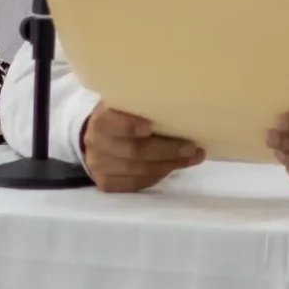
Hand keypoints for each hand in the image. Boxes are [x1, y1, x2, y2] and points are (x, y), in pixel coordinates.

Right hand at [81, 104, 202, 192]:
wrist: (95, 140)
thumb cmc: (118, 117)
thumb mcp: (123, 105)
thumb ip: (140, 106)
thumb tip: (178, 106)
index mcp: (100, 121)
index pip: (112, 124)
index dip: (130, 126)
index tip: (151, 126)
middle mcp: (96, 145)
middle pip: (133, 152)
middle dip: (166, 151)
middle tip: (191, 147)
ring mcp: (100, 167)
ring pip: (139, 171)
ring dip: (169, 165)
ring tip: (192, 158)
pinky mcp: (108, 183)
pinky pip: (138, 183)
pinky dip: (159, 175)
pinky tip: (174, 167)